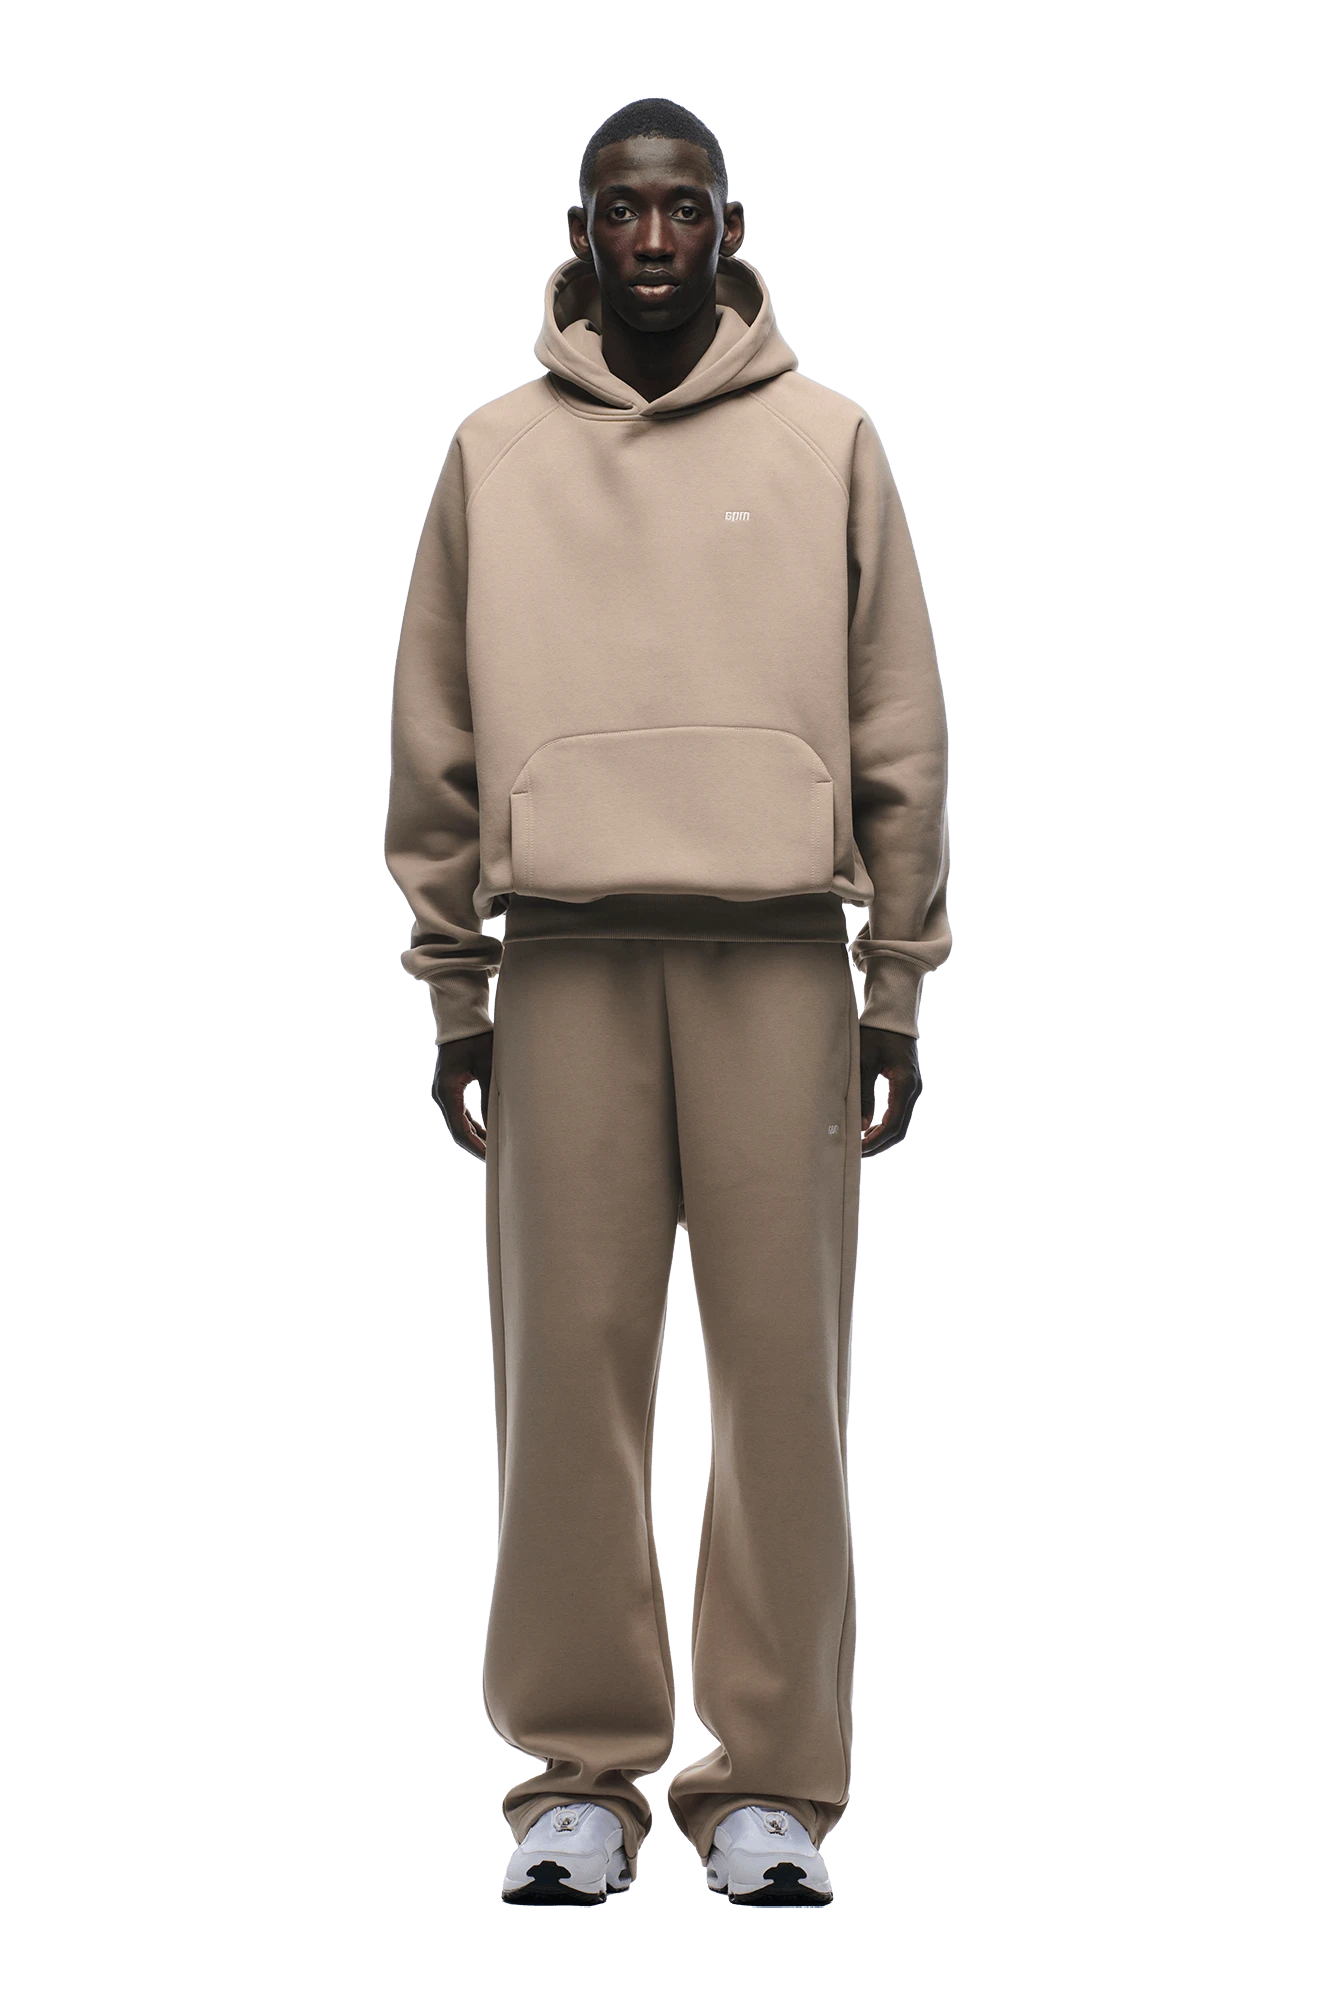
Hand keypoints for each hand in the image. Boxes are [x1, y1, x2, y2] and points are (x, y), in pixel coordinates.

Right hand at [433, 1030, 493, 1160]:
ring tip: (494, 1149)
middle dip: (476, 1145)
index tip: (491, 1158)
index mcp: (448, 1091)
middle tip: (496, 1159)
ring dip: (475, 1136)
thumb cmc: (475, 1038)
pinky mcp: (450, 1087)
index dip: (476, 1146)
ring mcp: (445, 1091)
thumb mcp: (488, 1067)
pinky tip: (486, 1131)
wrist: (461, 1019)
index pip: (460, 1129)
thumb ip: (491, 1096)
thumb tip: (498, 1124)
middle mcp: (442, 1094)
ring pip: (458, 1122)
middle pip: (458, 1129)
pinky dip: (472, 1124)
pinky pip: (460, 1112)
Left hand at [859, 1026, 920, 1156]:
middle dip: (878, 1144)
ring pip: (900, 1123)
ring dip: (882, 1136)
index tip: (857, 1150)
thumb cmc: (876, 1034)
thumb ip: (863, 1094)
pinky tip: (869, 1128)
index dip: (875, 1141)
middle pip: (899, 1129)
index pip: (892, 1124)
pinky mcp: (907, 1085)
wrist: (892, 1015)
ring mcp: (912, 1088)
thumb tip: (861, 1126)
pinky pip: (899, 1113)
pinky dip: (885, 1125)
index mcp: (904, 1084)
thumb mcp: (864, 1062)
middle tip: (857, 1153)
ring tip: (861, 1144)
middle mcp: (913, 1089)